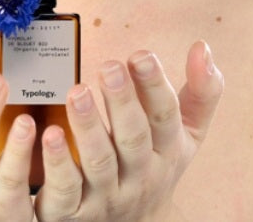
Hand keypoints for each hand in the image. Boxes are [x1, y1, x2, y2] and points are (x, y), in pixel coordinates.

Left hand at [34, 41, 224, 221]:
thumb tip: (203, 47)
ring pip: (99, 162)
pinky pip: (66, 188)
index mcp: (167, 152)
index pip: (165, 117)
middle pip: (133, 138)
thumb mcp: (186, 135)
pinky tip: (50, 134)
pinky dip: (58, 161)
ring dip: (88, 126)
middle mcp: (140, 174)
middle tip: (109, 66)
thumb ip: (201, 92)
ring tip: (77, 91)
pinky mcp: (75, 210)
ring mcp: (107, 194)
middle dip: (122, 101)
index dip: (154, 86)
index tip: (140, 55)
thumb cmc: (156, 165)